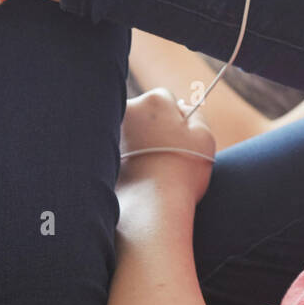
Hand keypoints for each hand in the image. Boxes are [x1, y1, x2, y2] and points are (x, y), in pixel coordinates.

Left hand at [119, 89, 215, 204]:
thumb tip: (182, 106)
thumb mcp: (204, 137)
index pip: (166, 99)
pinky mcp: (99, 152)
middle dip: (154, 127)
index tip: (179, 139)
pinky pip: (118, 148)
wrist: (152, 205)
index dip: (175, 119)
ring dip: (138, 141)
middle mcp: (128, 109)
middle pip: (144, 112)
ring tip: (151, 166)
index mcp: (154, 100)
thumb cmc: (183, 170)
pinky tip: (136, 173)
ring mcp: (111, 130)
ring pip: (129, 130)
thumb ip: (195, 113)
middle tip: (166, 154)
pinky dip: (126, 156)